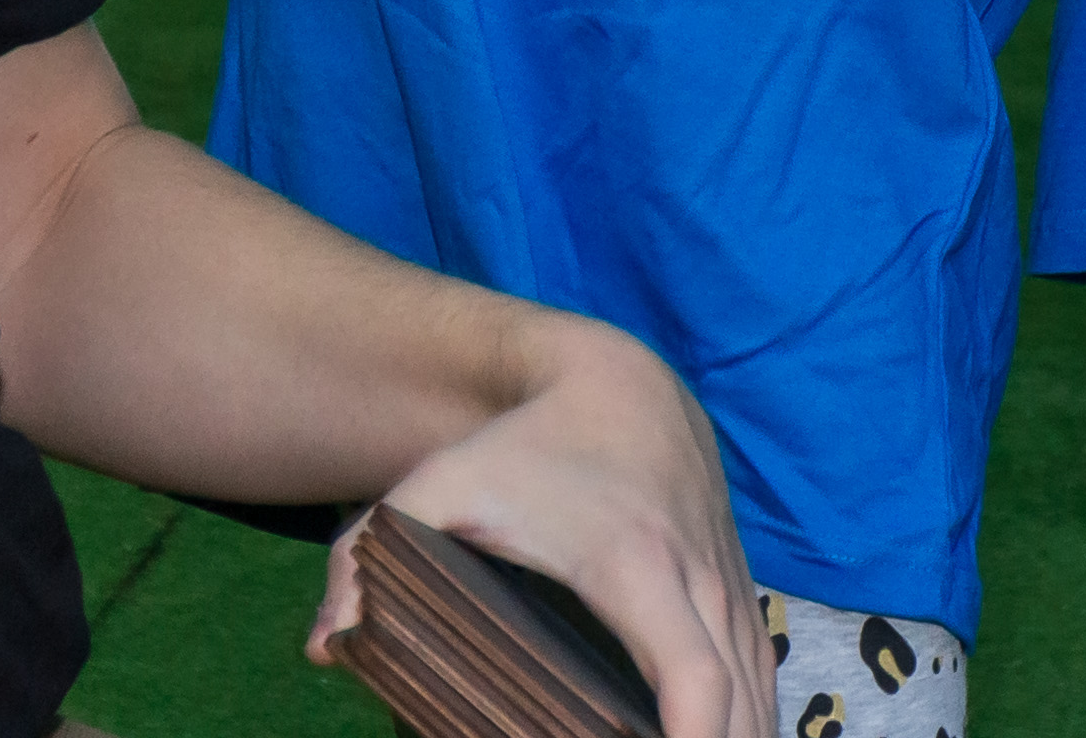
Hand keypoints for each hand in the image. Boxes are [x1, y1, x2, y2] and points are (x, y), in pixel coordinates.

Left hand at [308, 318, 770, 737]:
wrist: (619, 381)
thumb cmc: (522, 446)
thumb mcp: (437, 485)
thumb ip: (368, 557)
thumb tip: (324, 648)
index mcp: (635, 563)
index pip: (692, 673)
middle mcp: (698, 574)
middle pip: (739, 701)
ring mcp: (730, 580)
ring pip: (761, 691)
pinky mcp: (740, 584)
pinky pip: (760, 670)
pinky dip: (750, 720)